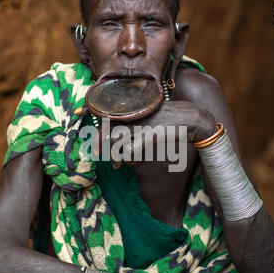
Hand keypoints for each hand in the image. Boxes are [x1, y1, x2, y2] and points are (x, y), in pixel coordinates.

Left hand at [91, 101, 216, 163]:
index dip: (93, 113)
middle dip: (99, 143)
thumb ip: (135, 121)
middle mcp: (135, 114)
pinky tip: (130, 163)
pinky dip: (129, 158)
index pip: (108, 111)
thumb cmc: (171, 119)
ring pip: (117, 140)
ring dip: (114, 156)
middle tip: (95, 154)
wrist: (193, 119)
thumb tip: (121, 133)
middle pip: (108, 128)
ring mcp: (142, 123)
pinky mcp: (151, 133)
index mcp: (134, 107)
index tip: (80, 114)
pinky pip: (132, 148)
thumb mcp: (151, 115)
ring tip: (116, 165)